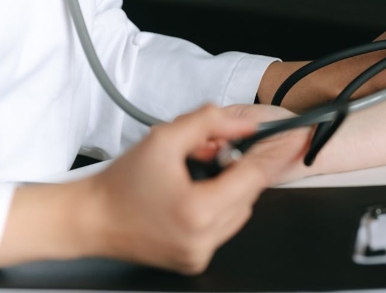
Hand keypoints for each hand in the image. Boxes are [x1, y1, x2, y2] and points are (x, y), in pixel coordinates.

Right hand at [84, 104, 309, 273]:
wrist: (90, 220)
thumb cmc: (121, 183)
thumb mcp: (164, 139)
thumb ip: (209, 123)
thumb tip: (246, 125)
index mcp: (199, 210)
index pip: (254, 176)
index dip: (275, 153)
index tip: (296, 137)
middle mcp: (204, 238)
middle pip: (249, 194)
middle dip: (236, 170)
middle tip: (209, 156)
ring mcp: (201, 254)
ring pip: (240, 212)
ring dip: (229, 191)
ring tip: (194, 179)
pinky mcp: (196, 261)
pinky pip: (224, 228)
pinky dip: (218, 210)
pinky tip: (191, 199)